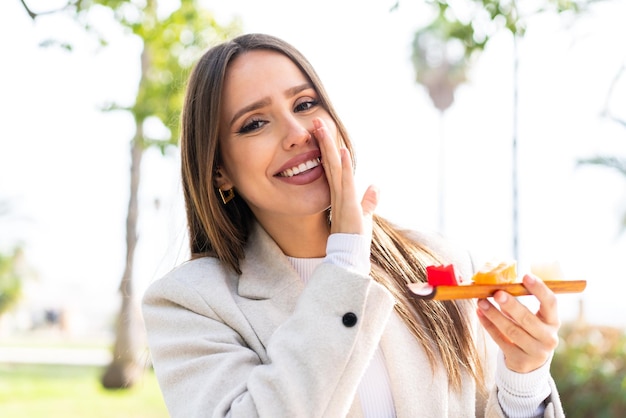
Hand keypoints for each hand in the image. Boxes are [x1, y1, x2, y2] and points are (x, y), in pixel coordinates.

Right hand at [312, 118, 377, 236]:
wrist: (349, 257)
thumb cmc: (354, 239)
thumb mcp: (364, 216)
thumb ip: (369, 200)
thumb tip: (375, 186)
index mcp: (339, 194)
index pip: (331, 166)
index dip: (327, 149)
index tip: (323, 132)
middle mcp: (336, 193)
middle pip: (328, 162)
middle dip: (323, 141)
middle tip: (316, 121)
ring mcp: (340, 198)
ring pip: (333, 167)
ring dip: (329, 146)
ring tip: (323, 127)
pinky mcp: (347, 205)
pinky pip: (345, 182)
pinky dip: (344, 166)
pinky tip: (341, 150)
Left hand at [476, 274, 560, 372]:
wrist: (530, 362)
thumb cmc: (529, 331)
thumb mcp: (533, 318)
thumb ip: (521, 302)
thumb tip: (499, 283)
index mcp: (553, 322)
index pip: (551, 303)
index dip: (539, 289)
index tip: (526, 275)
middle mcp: (548, 338)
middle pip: (528, 319)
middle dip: (511, 305)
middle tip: (497, 293)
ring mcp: (535, 352)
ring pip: (512, 331)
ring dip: (494, 315)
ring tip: (481, 302)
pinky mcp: (520, 360)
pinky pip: (500, 340)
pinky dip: (488, 326)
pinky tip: (480, 314)